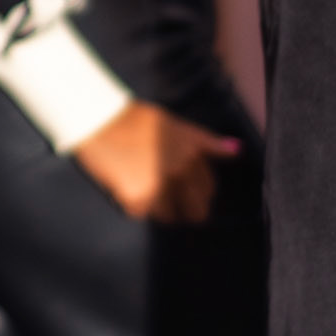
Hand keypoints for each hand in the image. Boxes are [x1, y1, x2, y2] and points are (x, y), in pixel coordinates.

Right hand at [72, 100, 240, 222]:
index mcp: (192, 153)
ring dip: (155, 208)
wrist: (99, 119)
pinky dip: (131, 204)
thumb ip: (204, 142)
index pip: (207, 188)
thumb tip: (237, 150)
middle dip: (183, 211)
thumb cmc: (134, 119)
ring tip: (138, 187)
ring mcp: (161, 186)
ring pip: (166, 216)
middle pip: (195, 211)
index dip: (198, 195)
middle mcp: (181, 171)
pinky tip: (122, 185)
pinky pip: (139, 213)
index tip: (185, 194)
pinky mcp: (138, 199)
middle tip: (164, 202)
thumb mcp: (175, 125)